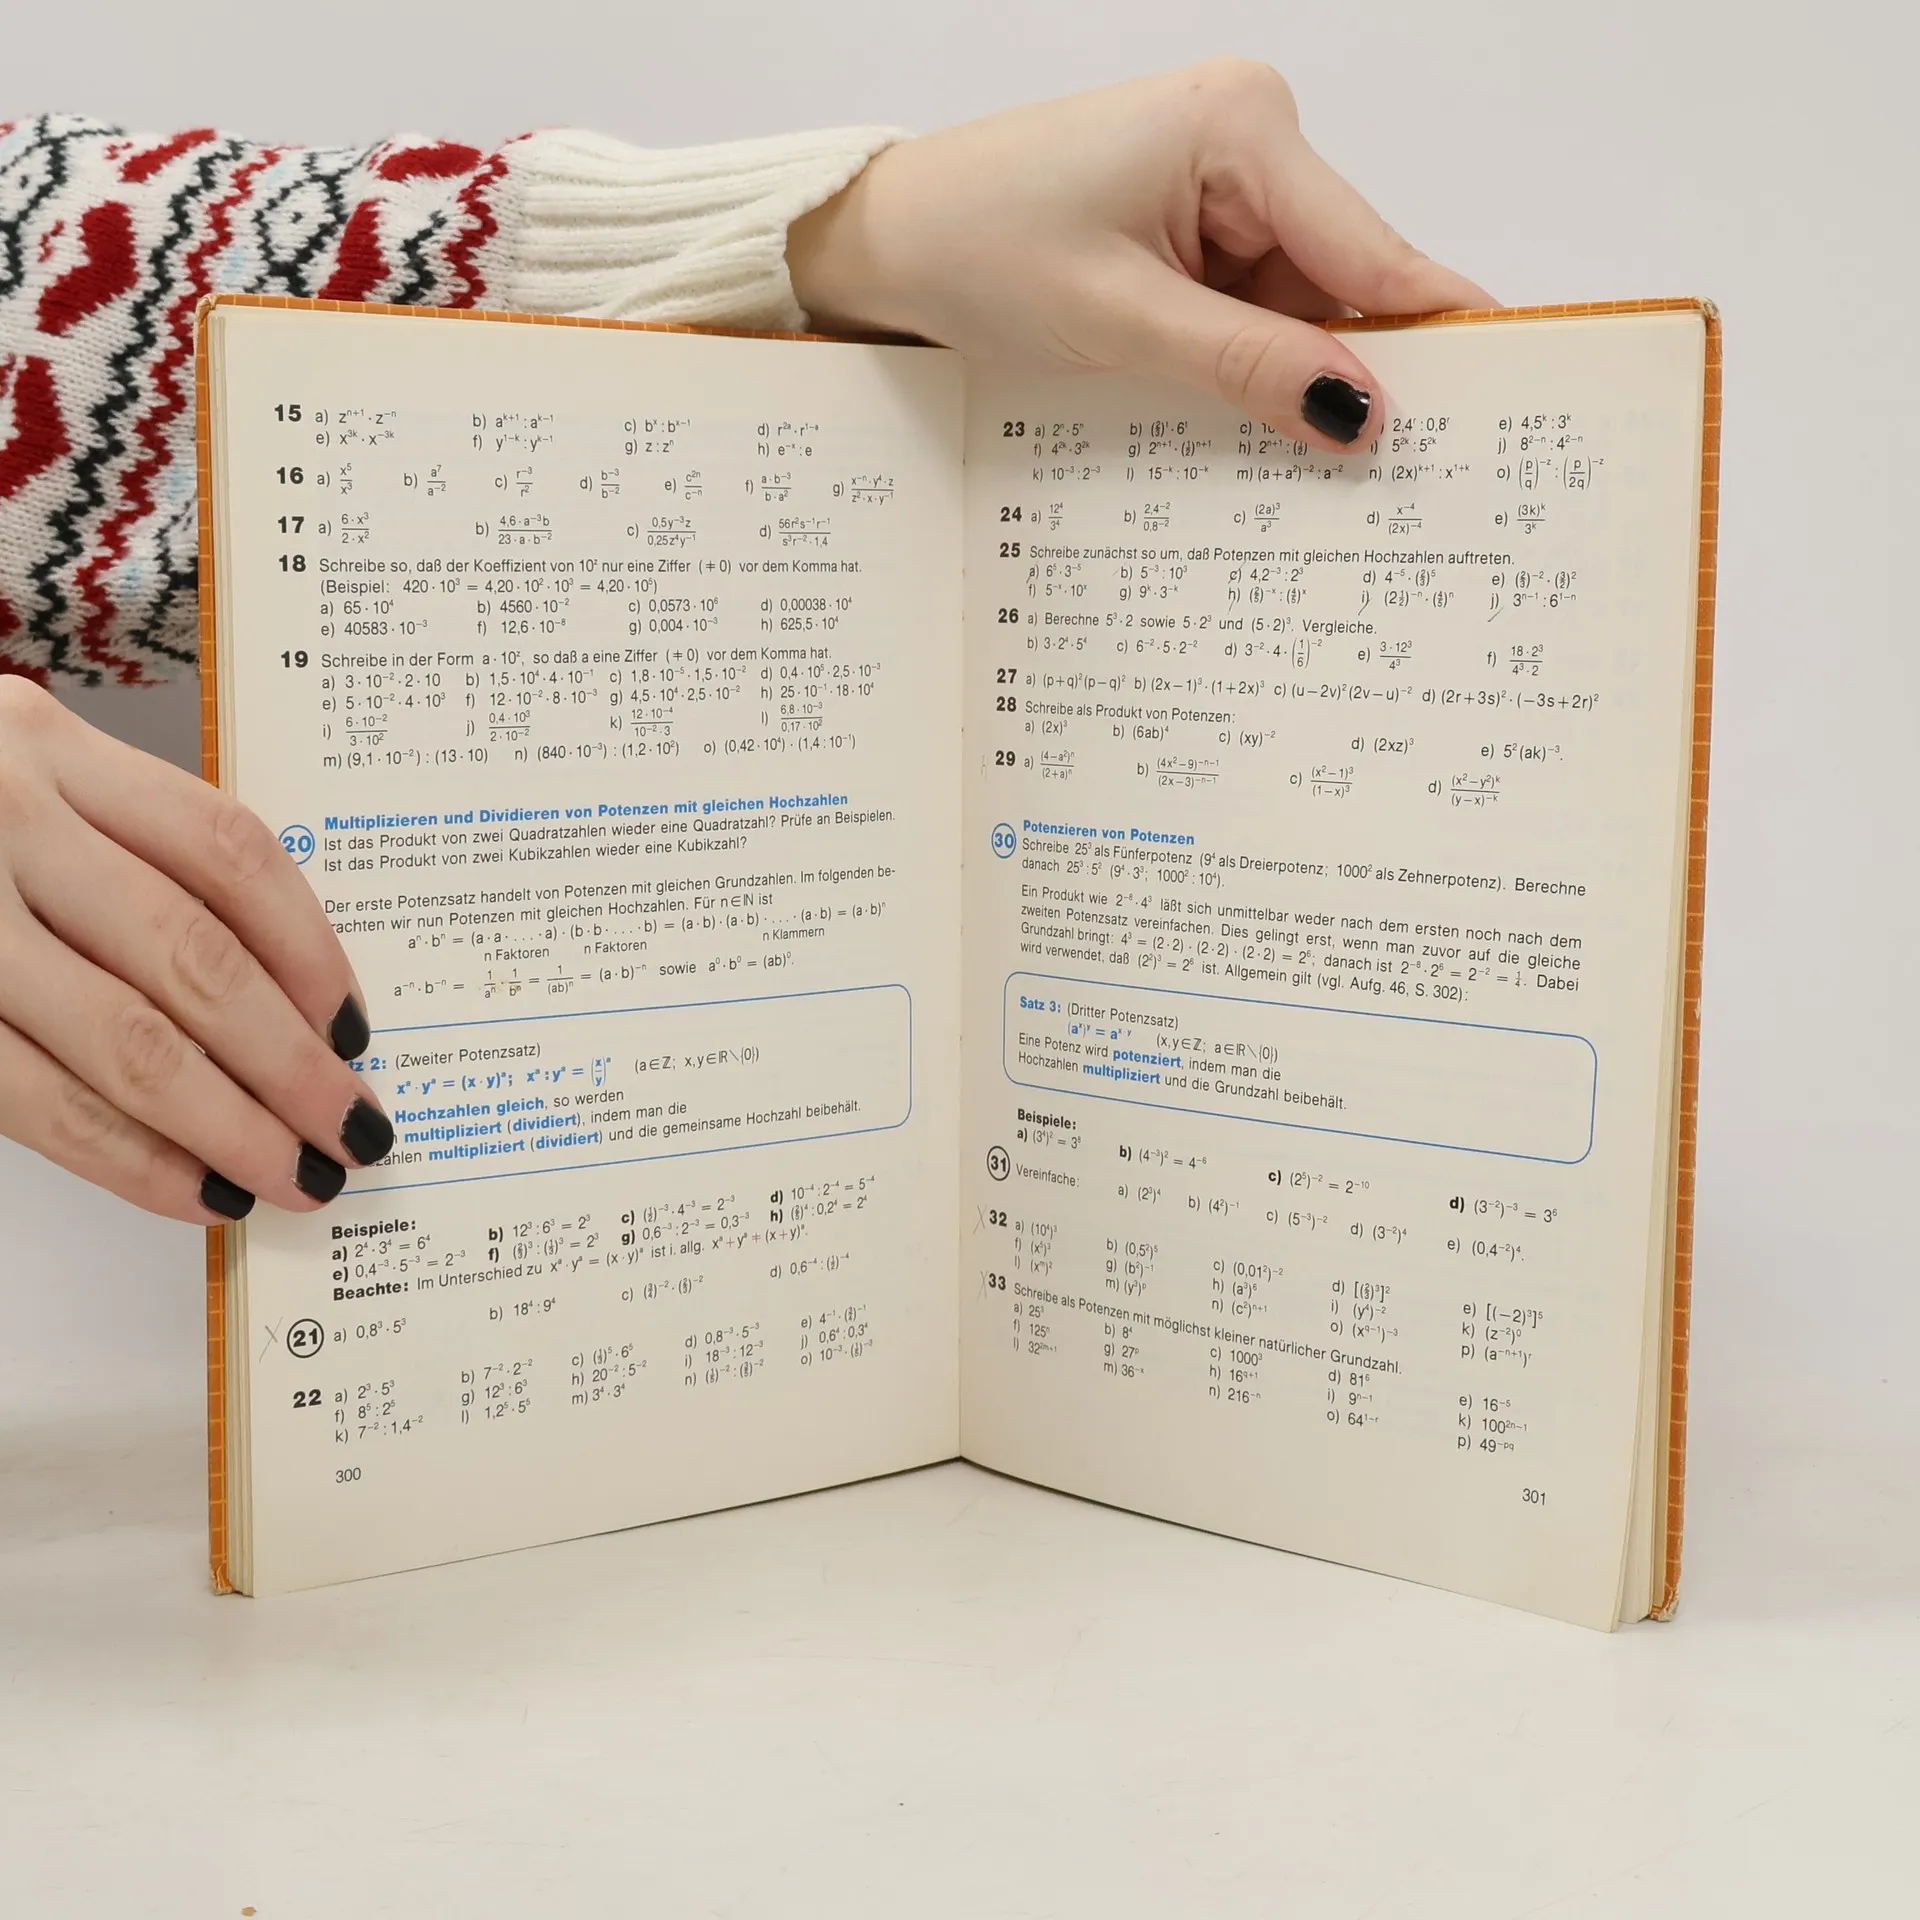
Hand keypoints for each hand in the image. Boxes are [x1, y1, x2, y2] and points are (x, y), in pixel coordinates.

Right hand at [0, 679, 392, 1221]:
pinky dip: (123, 1156)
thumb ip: (125, 855)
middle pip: (189, 954)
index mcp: (44, 745)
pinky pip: (28, 1098)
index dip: (310, 950)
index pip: (226, 849)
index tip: (358, 1032)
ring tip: (290, 1176)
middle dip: (287, 1063)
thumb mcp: (17, 786)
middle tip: (352, 1130)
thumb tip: (282, 998)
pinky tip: (186, 1188)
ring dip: (222, 1126)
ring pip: (119, 1037)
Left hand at [790, 59, 1493, 449]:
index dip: (1436, 336)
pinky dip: (1255, 368)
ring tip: (1320, 474)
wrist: (886, 240)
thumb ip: (1249, 367)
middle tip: (1406, 480)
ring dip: (1298, 381)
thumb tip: (1360, 415)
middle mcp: (1250, 139)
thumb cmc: (976, 248)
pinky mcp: (1191, 227)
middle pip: (1347, 280)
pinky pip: (1253, 308)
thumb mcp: (1122, 323)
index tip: (1504, 406)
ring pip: (1302, 306)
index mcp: (1244, 126)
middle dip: (1360, 371)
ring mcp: (1222, 185)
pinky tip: (1259, 429)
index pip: (1372, 252)